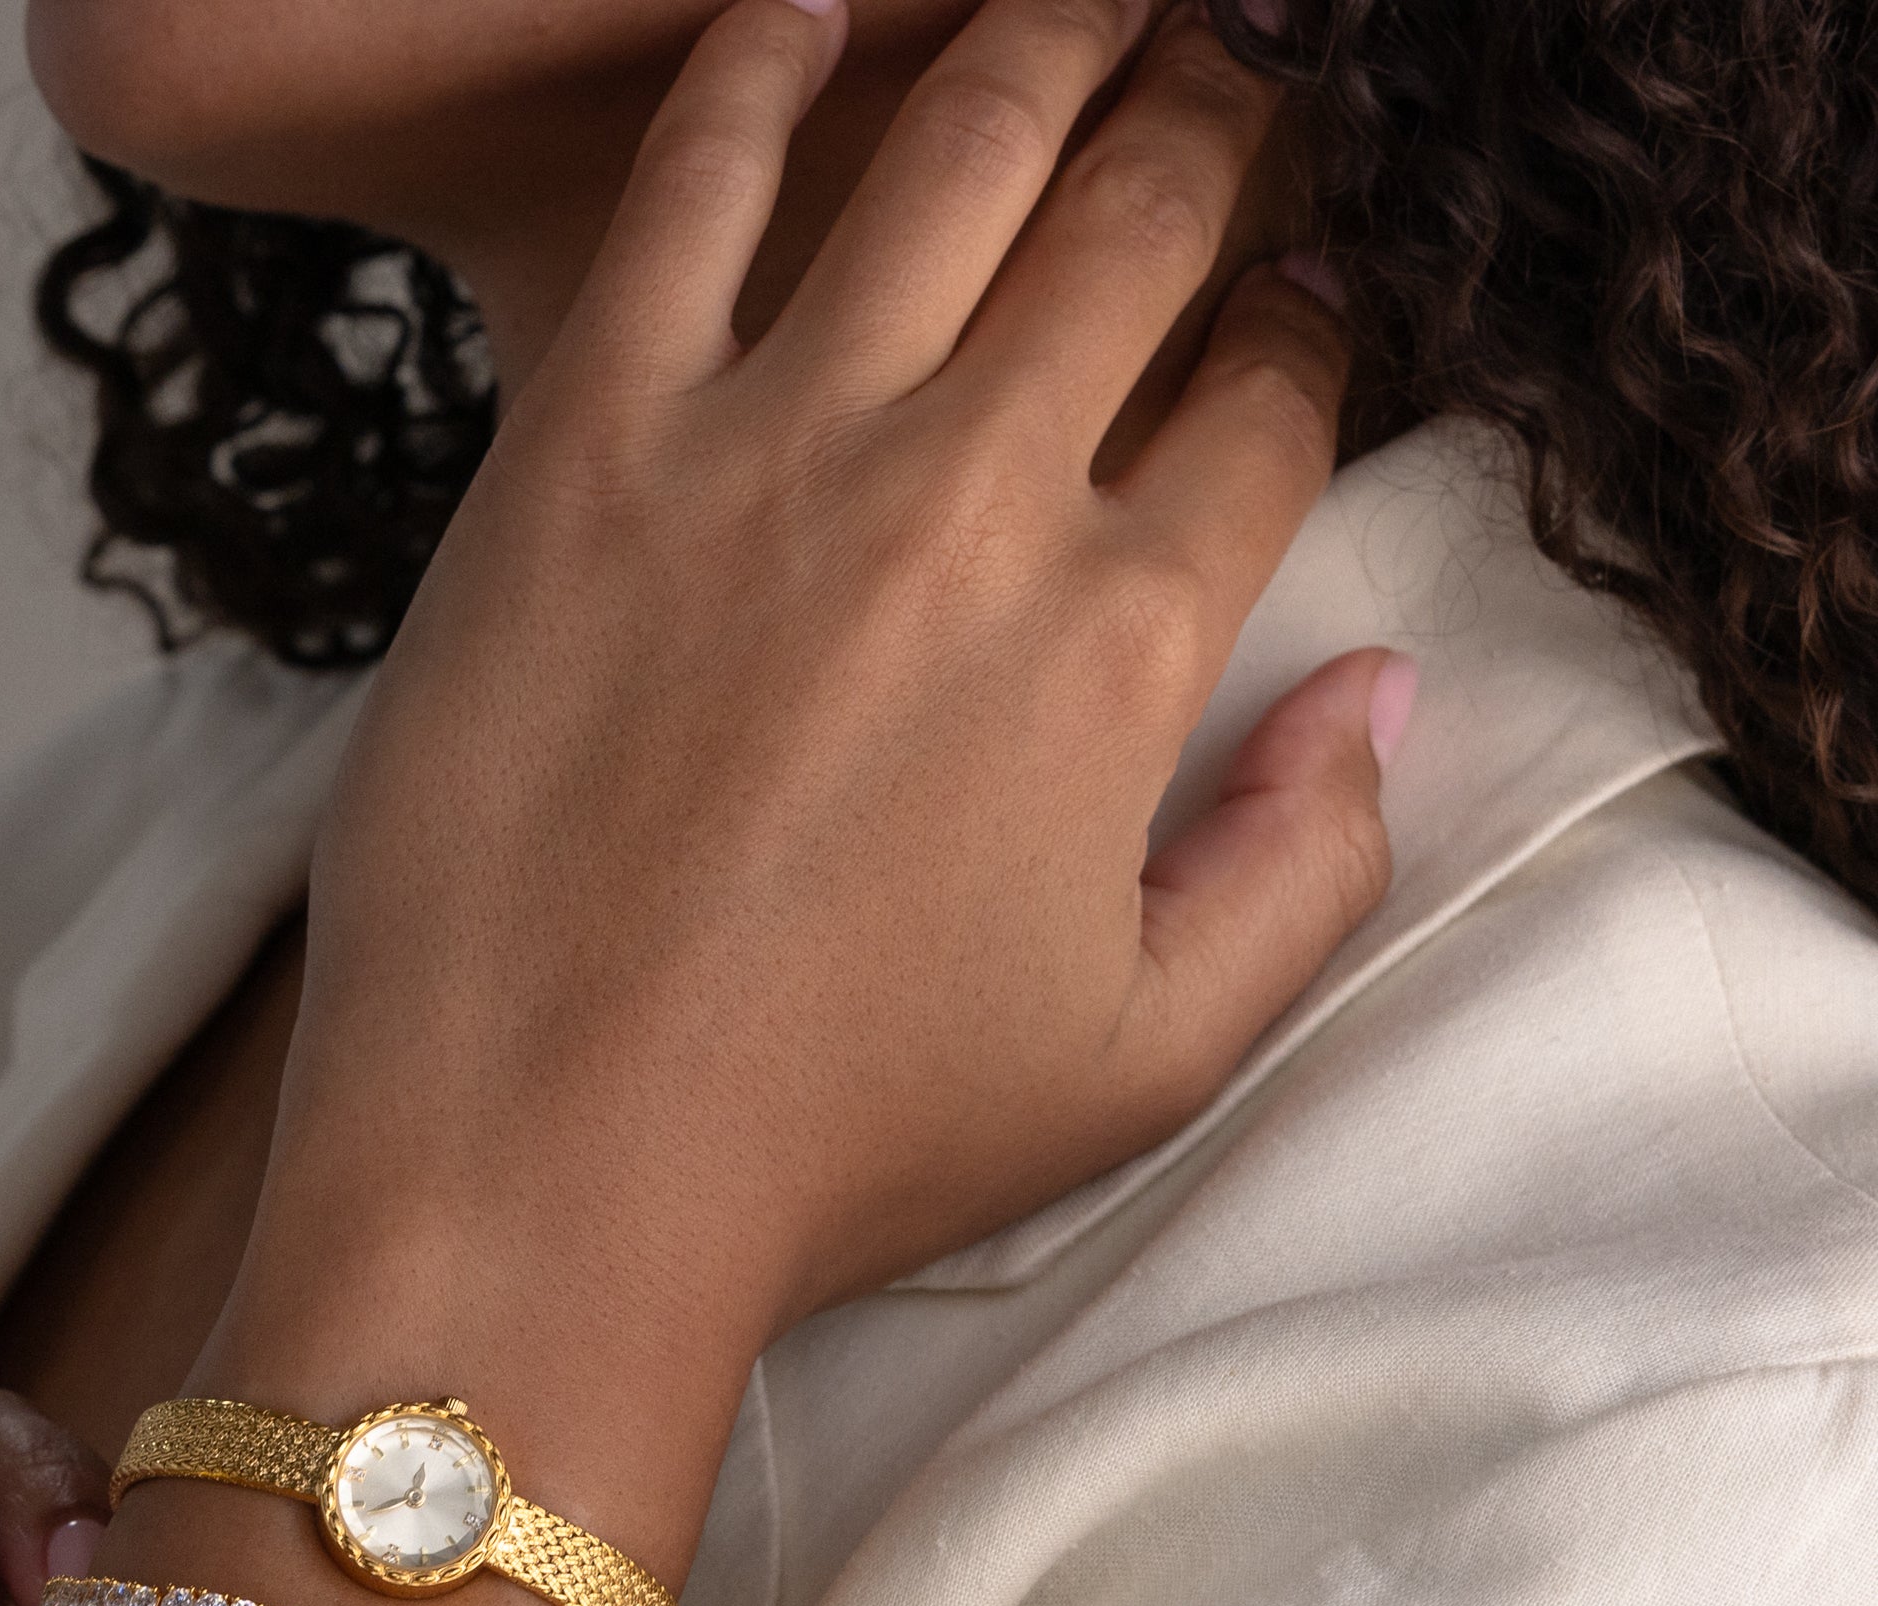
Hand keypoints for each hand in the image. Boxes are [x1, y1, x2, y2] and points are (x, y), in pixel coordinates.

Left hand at [210, 0, 1397, 1576]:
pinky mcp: (582, 442)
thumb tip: (1386, 689)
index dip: (1309, 318)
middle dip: (1217, 125)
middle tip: (1217, 94)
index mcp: (1123, 643)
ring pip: (957, 144)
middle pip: (1147, 216)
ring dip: (1046, 40)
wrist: (537, 1172)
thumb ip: (1305, 868)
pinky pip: (691, 181)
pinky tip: (815, 6)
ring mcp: (770, 447)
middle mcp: (974, 496)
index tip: (1289, 301)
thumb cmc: (826, 1147)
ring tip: (1080, 3)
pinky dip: (766, 62)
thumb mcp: (1137, 1063)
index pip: (1276, 392)